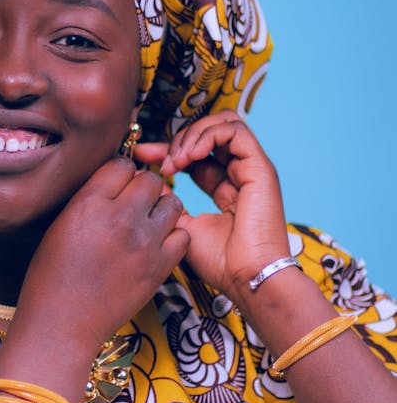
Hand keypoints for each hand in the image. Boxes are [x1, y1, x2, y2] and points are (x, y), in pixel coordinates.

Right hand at [19, 156, 188, 350]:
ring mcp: (144, 243)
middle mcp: (120, 218)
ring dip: (161, 209)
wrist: (62, 324)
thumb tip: (113, 183)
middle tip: (133, 206)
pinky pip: (183, 236)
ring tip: (147, 224)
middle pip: (151, 180)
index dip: (120, 174)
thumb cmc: (52, 278)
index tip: (116, 187)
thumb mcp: (60, 226)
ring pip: (173, 203)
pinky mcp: (159, 268)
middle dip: (143, 188)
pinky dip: (173, 237)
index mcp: (89, 204)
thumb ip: (89, 200)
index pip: (121, 164)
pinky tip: (156, 246)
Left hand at [135, 112, 289, 299]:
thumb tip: (149, 182)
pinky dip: (208, 136)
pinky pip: (235, 131)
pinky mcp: (260, 167)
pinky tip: (190, 156)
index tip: (141, 155)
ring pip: (223, 124)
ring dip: (193, 135)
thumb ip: (169, 202)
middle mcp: (239, 173)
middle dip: (177, 140)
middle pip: (207, 135)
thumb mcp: (183, 226)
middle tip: (160, 162)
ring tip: (176, 159)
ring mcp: (251, 168)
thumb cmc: (220, 261)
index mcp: (224, 187)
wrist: (246, 278)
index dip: (167, 149)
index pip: (194, 155)